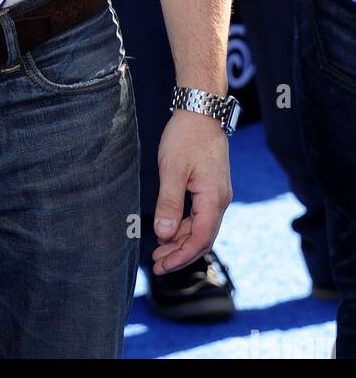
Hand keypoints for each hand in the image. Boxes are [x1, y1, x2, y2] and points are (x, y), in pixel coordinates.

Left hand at [150, 108, 231, 273]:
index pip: (199, 239)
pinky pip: (200, 215)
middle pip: (202, 238)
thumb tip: (164, 234)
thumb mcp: (172, 169)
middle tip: (156, 265)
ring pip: (201, 227)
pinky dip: (185, 226)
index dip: (180, 256)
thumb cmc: (186, 137)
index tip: (160, 266)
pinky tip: (170, 229)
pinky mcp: (212, 187)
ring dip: (181, 241)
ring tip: (159, 251)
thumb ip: (169, 203)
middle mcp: (220, 200)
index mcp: (213, 199)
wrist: (202, 111)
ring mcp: (218, 194)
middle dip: (179, 254)